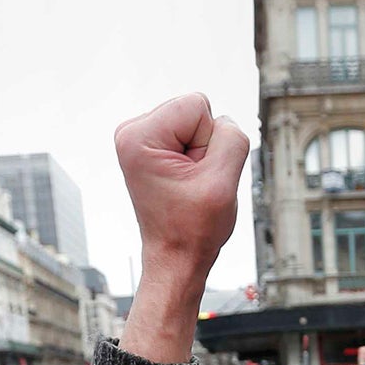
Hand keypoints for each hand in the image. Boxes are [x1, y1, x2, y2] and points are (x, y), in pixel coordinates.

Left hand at [115, 92, 249, 362]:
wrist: (176, 258)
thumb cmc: (192, 229)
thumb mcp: (222, 181)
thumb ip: (232, 138)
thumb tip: (225, 121)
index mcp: (138, 136)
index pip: (198, 106)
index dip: (210, 143)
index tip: (195, 177)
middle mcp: (132, 132)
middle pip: (195, 111)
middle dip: (204, 148)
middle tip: (192, 184)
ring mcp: (139, 139)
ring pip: (196, 124)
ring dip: (201, 156)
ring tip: (189, 186)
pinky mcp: (150, 147)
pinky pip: (190, 136)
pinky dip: (195, 159)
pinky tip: (185, 183)